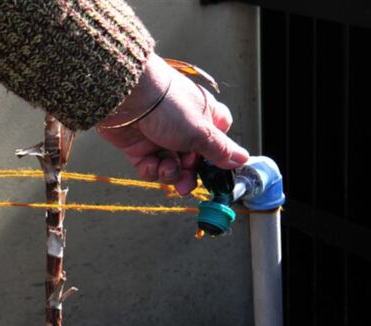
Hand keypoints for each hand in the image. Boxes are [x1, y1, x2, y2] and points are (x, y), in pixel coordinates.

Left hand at [97, 53, 249, 195]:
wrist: (128, 97)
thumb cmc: (168, 105)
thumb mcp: (201, 131)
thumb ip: (221, 149)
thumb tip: (241, 159)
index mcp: (204, 116)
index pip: (218, 137)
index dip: (218, 153)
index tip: (216, 168)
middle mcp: (183, 127)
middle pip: (193, 159)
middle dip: (190, 174)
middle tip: (187, 184)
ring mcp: (160, 137)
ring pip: (172, 167)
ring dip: (170, 173)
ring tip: (167, 169)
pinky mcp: (138, 146)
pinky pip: (149, 167)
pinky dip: (151, 170)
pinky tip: (150, 163)